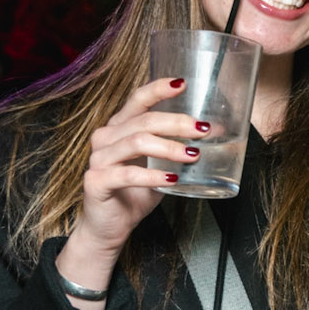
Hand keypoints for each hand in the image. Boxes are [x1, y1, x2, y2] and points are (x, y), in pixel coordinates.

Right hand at [56, 77, 207, 309]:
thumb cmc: (136, 193)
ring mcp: (98, 159)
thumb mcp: (161, 167)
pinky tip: (171, 178)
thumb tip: (213, 135)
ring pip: (136, 142)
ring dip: (169, 147)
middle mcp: (106, 138)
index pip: (138, 100)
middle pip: (144, 121)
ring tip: (193, 155)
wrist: (111, 226)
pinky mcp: (95, 181)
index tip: (183, 83)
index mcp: (120, 128)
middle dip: (177, 123)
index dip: (159, 89)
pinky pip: (126, 174)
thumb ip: (178, 151)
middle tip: (202, 130)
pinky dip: (151, 176)